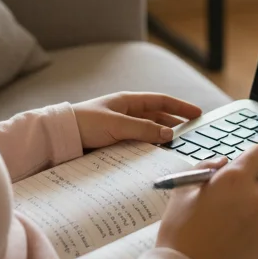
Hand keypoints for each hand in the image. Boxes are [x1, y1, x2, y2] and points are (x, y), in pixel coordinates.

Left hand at [70, 92, 201, 149]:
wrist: (59, 137)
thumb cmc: (85, 123)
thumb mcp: (116, 125)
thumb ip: (143, 129)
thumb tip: (169, 134)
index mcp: (128, 102)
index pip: (161, 101)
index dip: (180, 107)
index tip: (198, 113)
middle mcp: (127, 113)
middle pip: (158, 118)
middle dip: (176, 125)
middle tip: (192, 135)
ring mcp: (121, 128)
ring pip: (149, 133)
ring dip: (163, 139)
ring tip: (178, 148)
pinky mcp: (115, 143)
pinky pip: (138, 144)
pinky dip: (149, 149)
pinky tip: (157, 157)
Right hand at [157, 144, 257, 258]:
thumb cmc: (180, 231)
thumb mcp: (182, 190)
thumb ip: (205, 167)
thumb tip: (223, 163)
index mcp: (235, 179)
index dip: (251, 159)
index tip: (243, 167)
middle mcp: (256, 198)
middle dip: (243, 190)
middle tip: (221, 206)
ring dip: (246, 214)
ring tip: (221, 231)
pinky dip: (249, 236)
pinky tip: (228, 246)